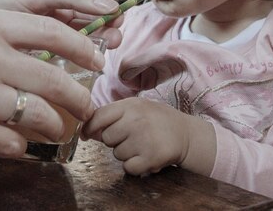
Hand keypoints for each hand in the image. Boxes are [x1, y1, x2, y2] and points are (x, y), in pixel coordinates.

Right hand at [0, 6, 106, 159]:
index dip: (83, 48)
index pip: (51, 31)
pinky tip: (15, 146)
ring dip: (54, 128)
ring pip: (39, 115)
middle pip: (53, 78)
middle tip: (86, 107)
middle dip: (79, 97)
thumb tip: (42, 54)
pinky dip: (21, 148)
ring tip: (56, 132)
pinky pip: (12, 144)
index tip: (98, 61)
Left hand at [81, 98, 215, 175]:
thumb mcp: (136, 108)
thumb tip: (86, 130)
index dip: (89, 127)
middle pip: (107, 138)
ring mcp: (144, 139)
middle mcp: (136, 120)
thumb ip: (112, 115)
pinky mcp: (151, 157)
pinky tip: (145, 156)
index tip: (85, 133)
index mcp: (130, 105)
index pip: (99, 115)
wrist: (186, 134)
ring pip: (117, 154)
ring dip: (126, 153)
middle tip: (129, 137)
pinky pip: (128, 167)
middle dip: (114, 141)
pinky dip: (134, 166)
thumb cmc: (156, 120)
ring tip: (141, 145)